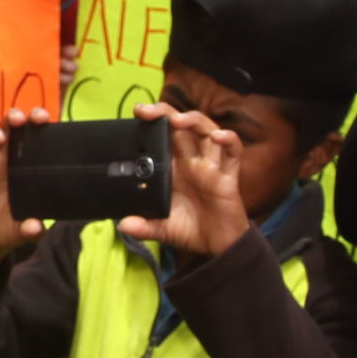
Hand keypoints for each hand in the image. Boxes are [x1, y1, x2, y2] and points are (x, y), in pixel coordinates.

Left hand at [117, 105, 248, 257]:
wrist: (216, 246)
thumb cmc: (190, 229)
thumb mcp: (161, 228)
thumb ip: (143, 226)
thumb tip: (123, 225)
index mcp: (173, 168)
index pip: (162, 136)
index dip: (152, 122)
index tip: (137, 113)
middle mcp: (191, 161)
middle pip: (181, 126)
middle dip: (165, 113)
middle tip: (147, 111)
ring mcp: (211, 166)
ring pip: (206, 131)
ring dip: (194, 121)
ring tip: (179, 120)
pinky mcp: (228, 176)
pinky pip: (233, 153)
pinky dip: (229, 141)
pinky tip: (220, 137)